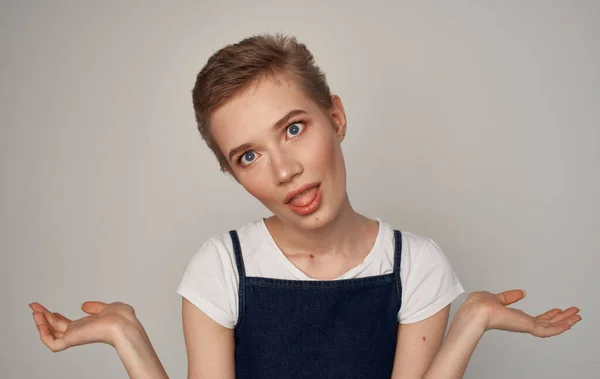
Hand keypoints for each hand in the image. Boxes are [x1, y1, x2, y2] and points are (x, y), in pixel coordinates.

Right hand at [29, 301, 140, 351]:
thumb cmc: (122, 318)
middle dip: (43, 317)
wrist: (124, 324)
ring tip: (34, 311)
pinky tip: (39, 321)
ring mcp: (75, 337)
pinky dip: (43, 334)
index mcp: (87, 326)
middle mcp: (79, 332)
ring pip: (51, 334)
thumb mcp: (106, 308)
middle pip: (55, 327)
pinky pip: (52, 343)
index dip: (55, 317)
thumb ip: (94, 307)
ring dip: (40, 322)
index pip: (66, 325)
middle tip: (33, 306)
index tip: (48, 310)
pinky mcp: (72, 340)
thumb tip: (83, 305)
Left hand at [462, 290, 581, 337]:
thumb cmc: (479, 305)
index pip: (536, 318)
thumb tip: (521, 293)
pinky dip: (560, 327)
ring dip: (565, 321)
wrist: (477, 311)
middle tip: (574, 313)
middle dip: (561, 318)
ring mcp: (524, 326)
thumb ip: (509, 297)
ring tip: (576, 316)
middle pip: (547, 322)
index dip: (549, 315)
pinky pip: (548, 330)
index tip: (558, 310)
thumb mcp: (497, 298)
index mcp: (514, 317)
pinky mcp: (527, 327)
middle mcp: (521, 323)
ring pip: (550, 327)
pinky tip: (569, 323)